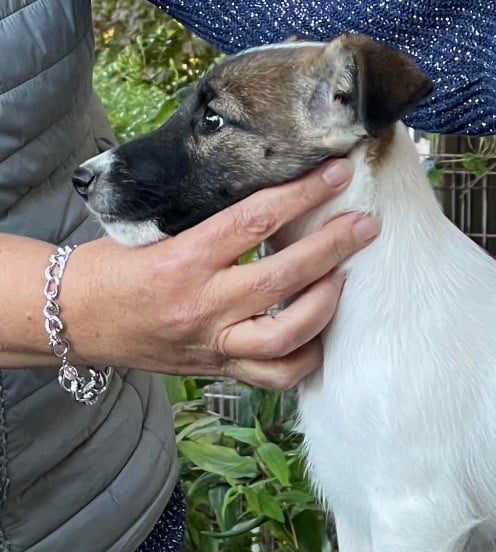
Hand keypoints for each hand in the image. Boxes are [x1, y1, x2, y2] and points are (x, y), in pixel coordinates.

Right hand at [64, 160, 377, 388]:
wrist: (73, 319)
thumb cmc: (114, 267)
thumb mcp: (154, 231)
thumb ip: (211, 224)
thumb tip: (276, 201)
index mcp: (184, 259)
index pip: (254, 220)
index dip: (302, 195)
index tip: (337, 176)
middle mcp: (202, 305)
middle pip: (282, 278)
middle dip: (332, 248)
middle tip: (365, 226)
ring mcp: (214, 342)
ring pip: (286, 336)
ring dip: (325, 306)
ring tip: (345, 279)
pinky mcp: (220, 368)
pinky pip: (275, 375)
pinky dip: (306, 357)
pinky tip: (322, 333)